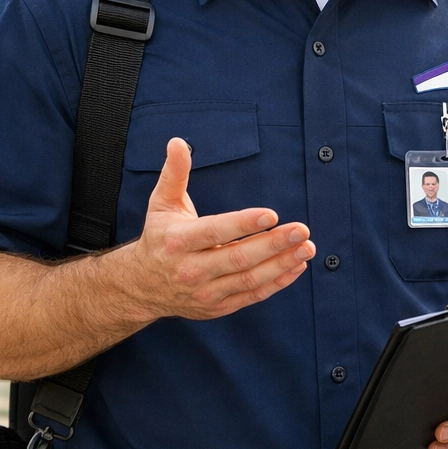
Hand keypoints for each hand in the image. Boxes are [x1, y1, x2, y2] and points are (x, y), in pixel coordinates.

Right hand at [114, 137, 314, 320]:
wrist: (141, 287)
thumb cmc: (158, 238)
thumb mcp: (161, 204)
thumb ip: (174, 173)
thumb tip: (178, 142)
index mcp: (178, 241)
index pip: (215, 231)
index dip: (243, 224)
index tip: (271, 214)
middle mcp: (192, 269)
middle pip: (238, 257)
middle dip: (273, 244)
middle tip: (301, 230)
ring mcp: (206, 291)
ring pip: (250, 279)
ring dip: (282, 264)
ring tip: (307, 247)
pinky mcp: (218, 307)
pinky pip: (252, 295)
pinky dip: (277, 282)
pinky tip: (297, 267)